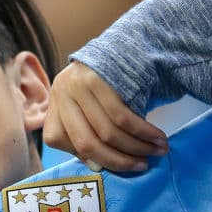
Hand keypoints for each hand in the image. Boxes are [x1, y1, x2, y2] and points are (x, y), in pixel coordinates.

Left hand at [44, 61, 167, 171]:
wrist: (134, 43)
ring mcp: (79, 84)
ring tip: (157, 152)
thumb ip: (89, 133)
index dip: (81, 154)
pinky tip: (157, 138)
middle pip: (85, 141)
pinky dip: (143, 132)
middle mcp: (61, 92)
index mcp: (53, 102)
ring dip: (136, 147)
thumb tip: (97, 167)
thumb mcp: (91, 106)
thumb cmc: (112, 84)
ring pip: (107, 132)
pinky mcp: (102, 78)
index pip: (56, 139)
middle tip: (142, 167)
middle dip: (117, 160)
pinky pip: (123, 117)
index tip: (109, 164)